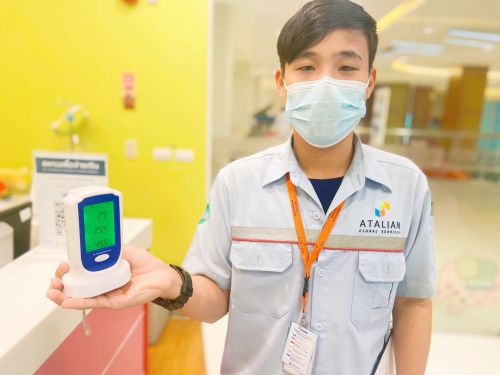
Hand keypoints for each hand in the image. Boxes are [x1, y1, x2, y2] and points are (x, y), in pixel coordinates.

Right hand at [47, 244, 181, 309]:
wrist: (163, 274)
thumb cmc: (144, 263)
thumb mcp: (122, 250)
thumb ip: (106, 249)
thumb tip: (89, 244)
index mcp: (102, 274)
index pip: (79, 275)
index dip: (67, 272)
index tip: (62, 266)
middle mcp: (103, 286)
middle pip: (76, 290)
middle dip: (60, 287)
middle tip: (53, 283)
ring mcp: (109, 295)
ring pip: (83, 299)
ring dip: (65, 297)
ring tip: (53, 294)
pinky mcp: (117, 302)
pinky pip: (97, 303)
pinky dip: (82, 303)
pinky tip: (69, 302)